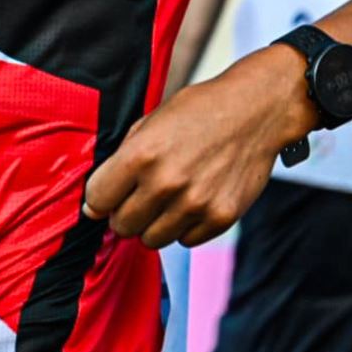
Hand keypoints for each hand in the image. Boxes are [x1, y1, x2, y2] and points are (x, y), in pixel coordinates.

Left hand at [81, 45, 311, 248]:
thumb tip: (96, 202)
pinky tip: (194, 200)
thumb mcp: (151, 121)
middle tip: (140, 196)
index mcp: (141, 154)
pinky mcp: (221, 218)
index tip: (106, 197)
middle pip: (122, 226)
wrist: (255, 111)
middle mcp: (166, 183)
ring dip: (154, 223)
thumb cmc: (200, 111)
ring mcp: (195, 204)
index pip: (97, 200)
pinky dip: (185, 226)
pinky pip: (185, 240)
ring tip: (169, 197)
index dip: (98, 199)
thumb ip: (123, 160)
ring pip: (151, 240)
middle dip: (125, 213)